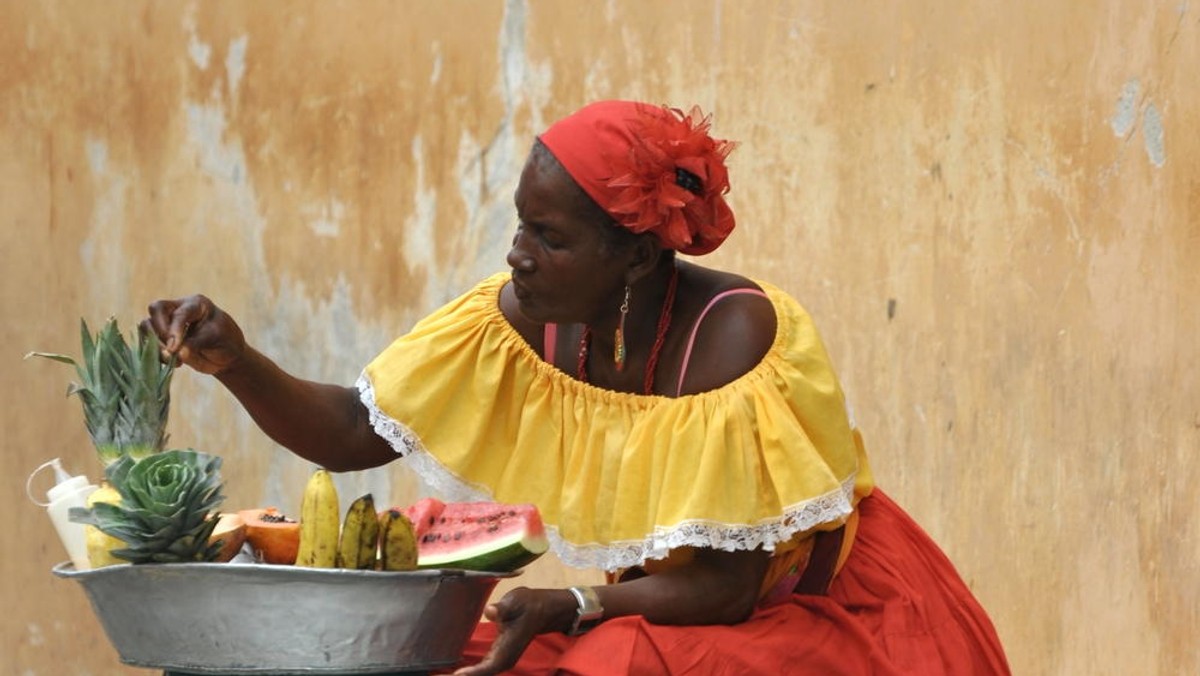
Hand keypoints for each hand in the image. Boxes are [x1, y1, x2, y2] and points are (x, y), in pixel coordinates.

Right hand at [142, 295, 245, 374]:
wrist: (227, 356)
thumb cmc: (226, 342)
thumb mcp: (216, 341)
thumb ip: (195, 344)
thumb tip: (176, 352)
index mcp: (197, 304)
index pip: (180, 313)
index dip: (174, 330)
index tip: (174, 348)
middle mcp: (179, 308)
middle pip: (156, 309)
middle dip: (159, 331)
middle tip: (170, 350)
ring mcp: (167, 321)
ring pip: (147, 325)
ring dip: (154, 345)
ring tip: (172, 359)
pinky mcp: (161, 337)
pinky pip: (147, 341)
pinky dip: (154, 353)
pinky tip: (170, 362)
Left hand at [453, 587, 573, 675]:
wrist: (541, 610)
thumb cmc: (527, 605)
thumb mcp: (515, 601)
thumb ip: (502, 608)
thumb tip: (490, 611)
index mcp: (508, 647)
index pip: (490, 666)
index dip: (474, 672)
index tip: (458, 675)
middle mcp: (505, 657)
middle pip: (484, 674)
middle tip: (442, 675)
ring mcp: (501, 658)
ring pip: (482, 673)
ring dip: (467, 674)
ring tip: (444, 674)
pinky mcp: (497, 656)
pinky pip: (482, 668)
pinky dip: (469, 671)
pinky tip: (455, 670)